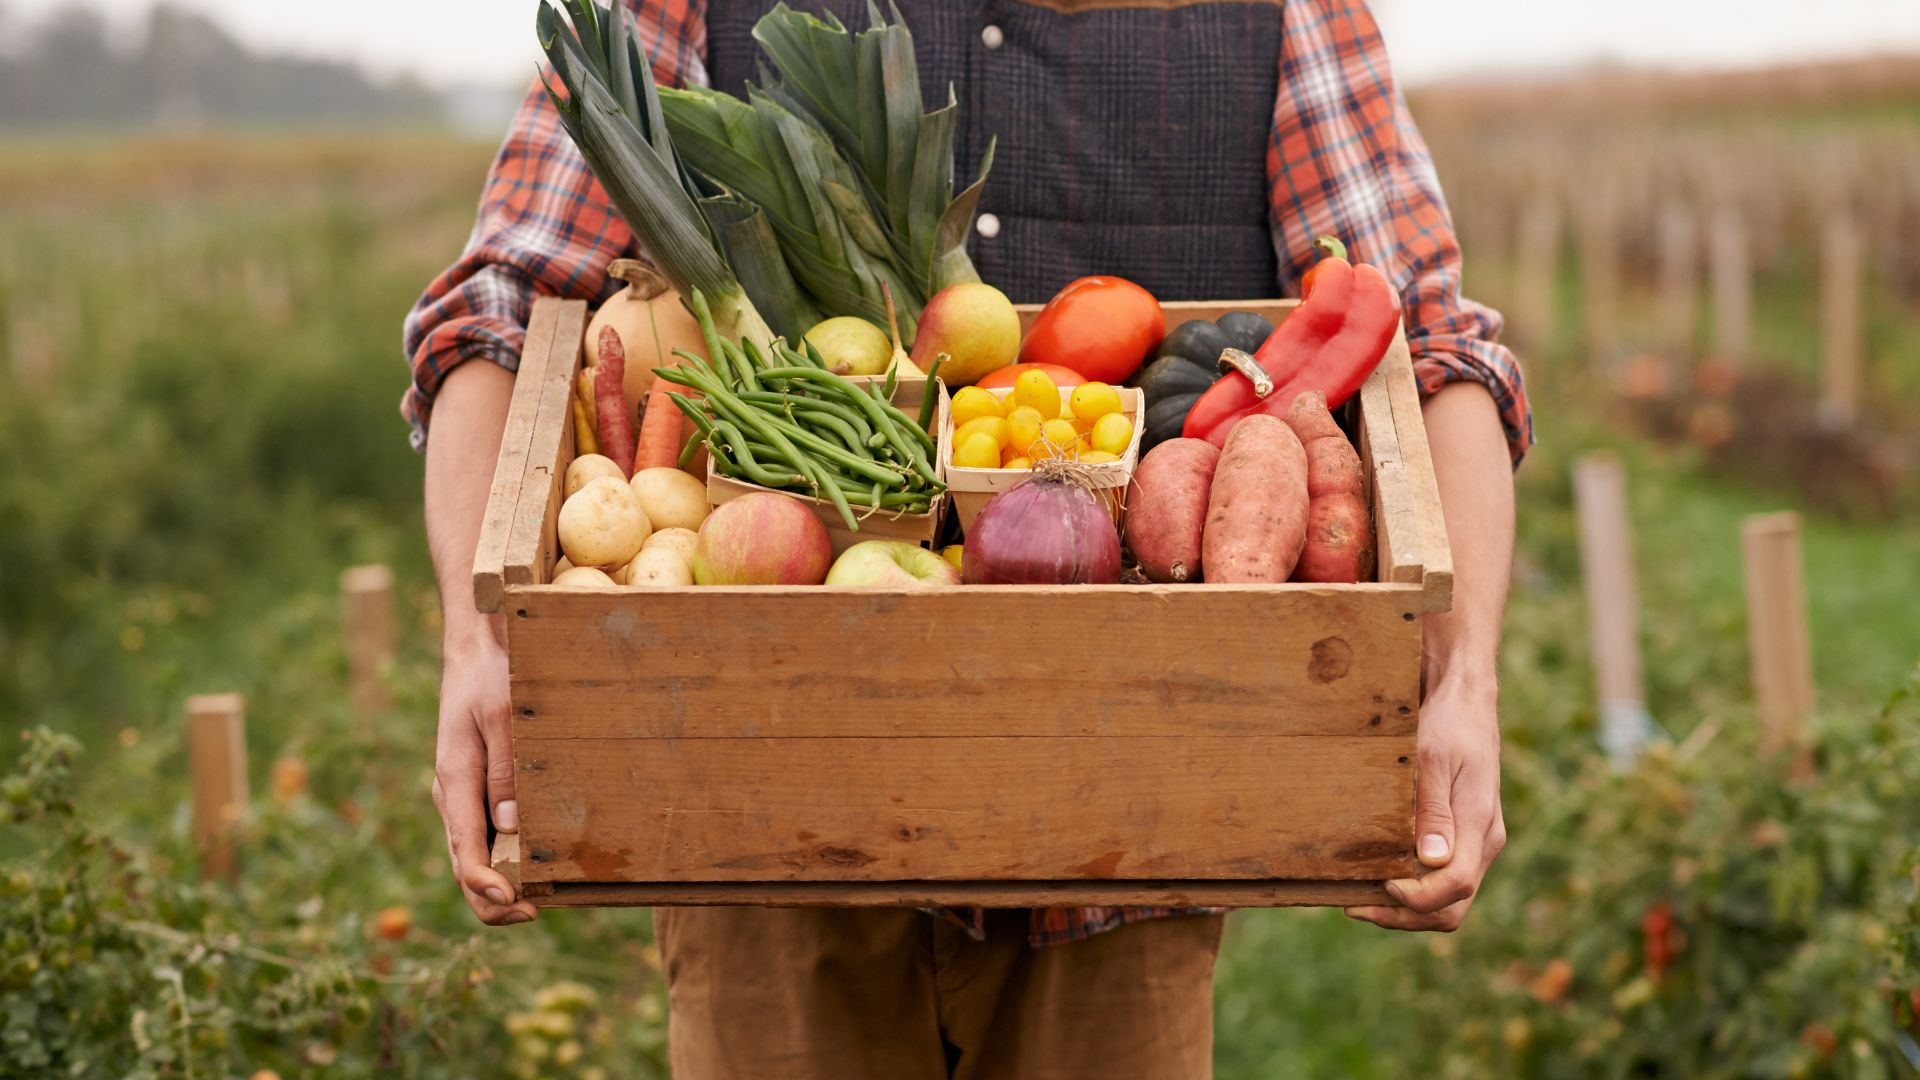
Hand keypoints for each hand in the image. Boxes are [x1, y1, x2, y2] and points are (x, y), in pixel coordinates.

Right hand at [431, 625, 537, 925]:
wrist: (477, 648)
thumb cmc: (491, 676)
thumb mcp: (503, 716)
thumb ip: (506, 772)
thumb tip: (511, 828)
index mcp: (454, 783)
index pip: (464, 853)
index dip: (488, 889)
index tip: (519, 906)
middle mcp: (454, 798)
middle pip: (466, 868)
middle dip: (497, 900)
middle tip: (538, 912)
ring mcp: (463, 797)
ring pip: (475, 857)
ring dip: (503, 884)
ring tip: (546, 898)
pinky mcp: (477, 791)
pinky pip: (486, 836)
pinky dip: (506, 859)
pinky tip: (539, 864)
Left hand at [1345, 674, 1504, 931]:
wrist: (1464, 700)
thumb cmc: (1447, 724)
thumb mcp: (1433, 759)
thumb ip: (1433, 811)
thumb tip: (1431, 861)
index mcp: (1479, 825)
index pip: (1455, 887)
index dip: (1416, 899)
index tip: (1379, 885)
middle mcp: (1483, 842)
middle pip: (1452, 907)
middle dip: (1405, 916)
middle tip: (1355, 906)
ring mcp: (1476, 841)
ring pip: (1448, 900)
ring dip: (1406, 909)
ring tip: (1359, 897)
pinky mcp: (1464, 836)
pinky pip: (1443, 879)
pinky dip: (1412, 889)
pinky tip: (1377, 876)